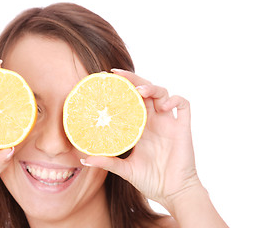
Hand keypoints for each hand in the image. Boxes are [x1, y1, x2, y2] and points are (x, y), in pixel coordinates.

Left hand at [82, 69, 199, 205]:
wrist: (172, 193)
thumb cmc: (150, 180)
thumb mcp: (125, 169)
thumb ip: (107, 162)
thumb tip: (84, 159)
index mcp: (139, 127)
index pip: (129, 100)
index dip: (120, 89)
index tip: (105, 80)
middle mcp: (153, 120)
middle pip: (145, 91)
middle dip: (133, 79)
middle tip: (118, 75)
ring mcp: (168, 122)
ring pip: (163, 93)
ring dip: (152, 87)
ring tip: (140, 90)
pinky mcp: (182, 128)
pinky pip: (184, 105)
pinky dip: (175, 100)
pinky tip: (164, 106)